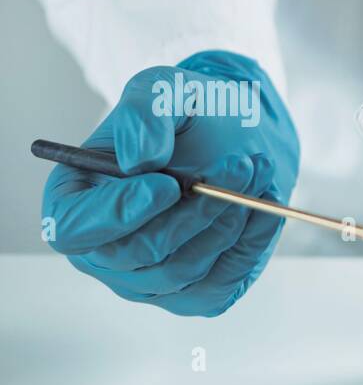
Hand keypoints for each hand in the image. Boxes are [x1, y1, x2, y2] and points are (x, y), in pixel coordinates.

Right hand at [42, 50, 298, 315]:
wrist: (237, 142)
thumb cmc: (189, 117)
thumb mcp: (164, 90)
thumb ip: (144, 113)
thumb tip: (138, 159)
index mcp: (74, 202)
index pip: (73, 228)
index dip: (116, 212)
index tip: (166, 185)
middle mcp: (103, 253)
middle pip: (138, 255)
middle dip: (196, 210)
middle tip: (241, 166)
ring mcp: (149, 282)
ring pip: (185, 269)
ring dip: (229, 219)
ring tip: (257, 171)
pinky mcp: (196, 295)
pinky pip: (222, 283)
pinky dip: (250, 244)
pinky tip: (265, 207)